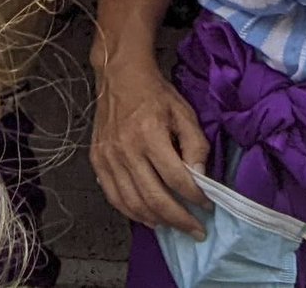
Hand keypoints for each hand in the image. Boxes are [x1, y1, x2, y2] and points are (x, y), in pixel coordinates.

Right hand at [91, 52, 213, 234]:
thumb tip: (201, 177)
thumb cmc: (155, 93)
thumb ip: (195, 144)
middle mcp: (126, 149)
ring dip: (157, 221)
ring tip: (175, 227)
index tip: (208, 205)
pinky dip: (132, 213)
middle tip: (196, 230)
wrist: (119, 76)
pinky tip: (149, 218)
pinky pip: (114, 197)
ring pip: (133, 203)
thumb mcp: (184, 111)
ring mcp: (109, 158)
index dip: (195, 196)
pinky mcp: (98, 161)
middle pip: (154, 197)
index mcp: (149, 134)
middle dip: (179, 219)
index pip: (176, 177)